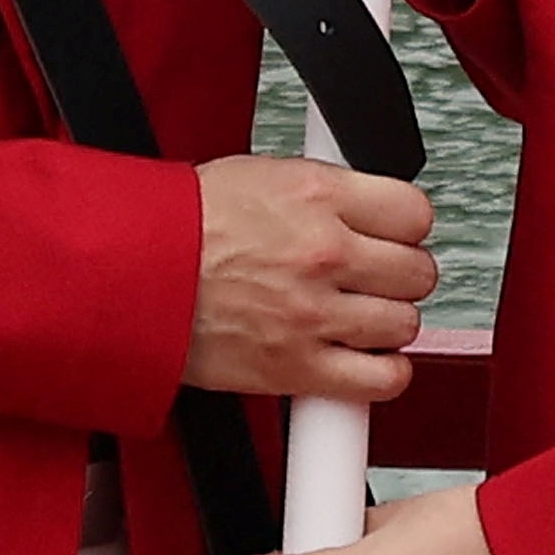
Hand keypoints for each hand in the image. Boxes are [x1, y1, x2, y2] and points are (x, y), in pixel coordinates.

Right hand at [186, 155, 435, 403]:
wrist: (136, 274)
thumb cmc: (186, 224)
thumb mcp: (264, 174)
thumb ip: (326, 192)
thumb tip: (367, 204)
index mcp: (318, 195)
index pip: (415, 212)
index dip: (408, 226)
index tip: (397, 235)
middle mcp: (325, 252)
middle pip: (418, 271)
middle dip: (402, 274)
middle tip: (379, 278)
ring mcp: (315, 313)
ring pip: (405, 324)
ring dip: (390, 322)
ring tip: (364, 316)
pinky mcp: (298, 368)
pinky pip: (381, 380)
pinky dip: (384, 374)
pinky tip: (366, 360)